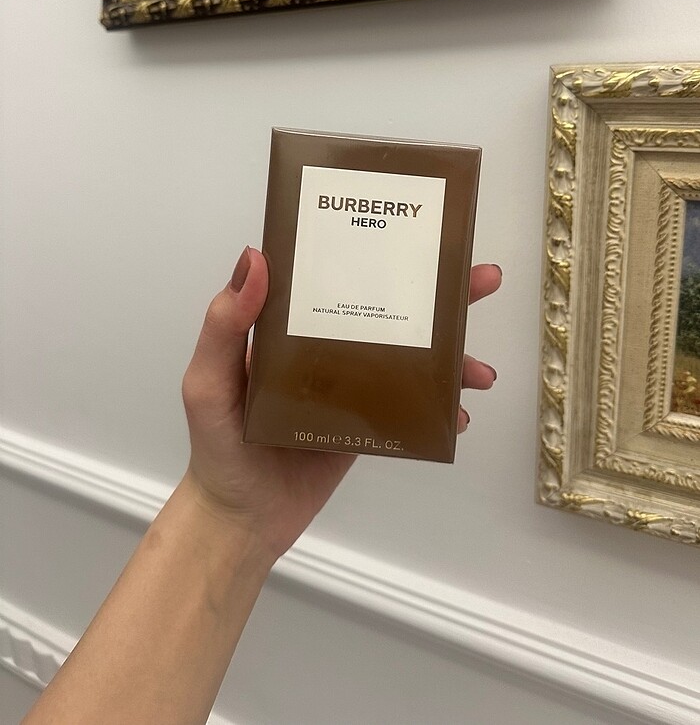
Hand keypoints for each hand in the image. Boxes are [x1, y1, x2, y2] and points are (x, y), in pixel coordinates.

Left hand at [182, 248, 500, 561]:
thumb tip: (254, 257)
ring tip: (482, 370)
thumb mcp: (208, 381)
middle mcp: (325, 343)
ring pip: (409, 353)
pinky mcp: (365, 420)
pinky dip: (438, 407)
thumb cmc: (217, 446)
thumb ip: (225, 325)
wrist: (241, 518)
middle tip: (482, 278)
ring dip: (451, 354)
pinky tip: (458, 413)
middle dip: (438, 291)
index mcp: (289, 322)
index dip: (373, 245)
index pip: (334, 270)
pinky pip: (409, 405)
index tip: (416, 227)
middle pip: (386, 305)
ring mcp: (350, 382)